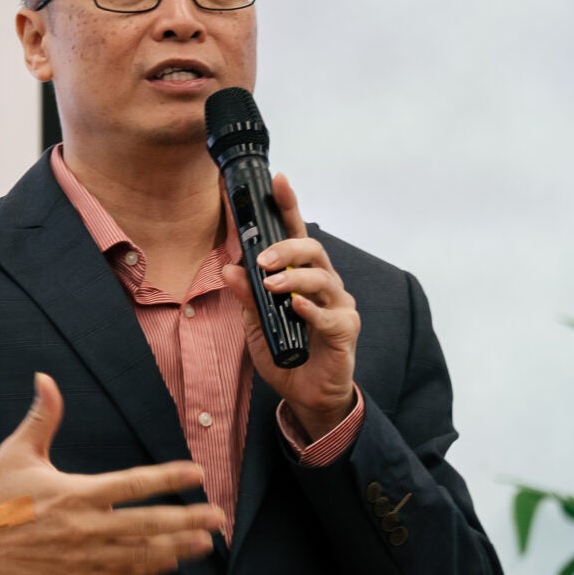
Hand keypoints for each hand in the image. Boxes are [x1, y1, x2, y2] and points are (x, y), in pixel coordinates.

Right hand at [0, 373, 222, 574]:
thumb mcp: (17, 452)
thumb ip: (42, 417)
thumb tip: (45, 378)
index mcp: (75, 493)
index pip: (132, 484)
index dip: (168, 478)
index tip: (197, 474)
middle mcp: (84, 526)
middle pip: (147, 523)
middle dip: (187, 520)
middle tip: (218, 517)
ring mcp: (82, 555)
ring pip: (140, 552)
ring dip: (176, 547)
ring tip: (206, 543)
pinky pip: (120, 572)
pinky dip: (147, 568)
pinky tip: (170, 563)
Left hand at [222, 171, 359, 439]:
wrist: (306, 394)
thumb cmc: (285, 352)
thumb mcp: (255, 324)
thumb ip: (246, 296)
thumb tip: (228, 268)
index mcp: (301, 275)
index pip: (295, 234)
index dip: (288, 206)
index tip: (277, 180)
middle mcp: (324, 283)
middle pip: (312, 249)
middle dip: (286, 248)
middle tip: (261, 260)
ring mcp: (338, 304)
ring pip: (322, 276)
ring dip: (293, 278)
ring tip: (271, 286)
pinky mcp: (345, 329)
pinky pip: (330, 314)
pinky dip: (311, 309)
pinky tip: (296, 308)